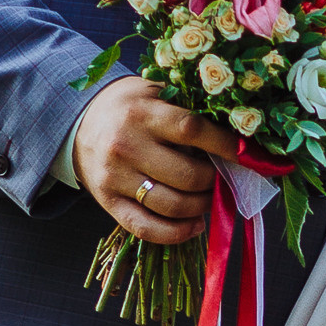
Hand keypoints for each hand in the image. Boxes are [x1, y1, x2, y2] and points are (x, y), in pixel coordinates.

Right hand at [72, 78, 238, 245]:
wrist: (77, 122)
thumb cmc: (129, 106)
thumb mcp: (155, 92)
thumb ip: (188, 109)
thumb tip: (239, 134)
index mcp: (142, 114)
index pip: (192, 130)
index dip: (226, 145)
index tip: (248, 154)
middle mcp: (125, 146)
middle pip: (187, 176)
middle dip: (216, 181)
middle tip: (226, 178)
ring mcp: (115, 178)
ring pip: (172, 205)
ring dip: (202, 207)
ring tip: (212, 198)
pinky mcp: (108, 202)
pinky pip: (146, 228)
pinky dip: (177, 233)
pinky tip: (195, 225)